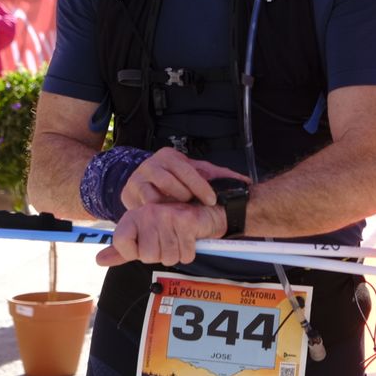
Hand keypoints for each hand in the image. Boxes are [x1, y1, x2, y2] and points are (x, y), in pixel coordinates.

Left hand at [95, 202, 225, 267]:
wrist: (201, 212)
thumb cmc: (169, 228)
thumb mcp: (142, 238)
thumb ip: (121, 251)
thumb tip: (98, 260)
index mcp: (133, 216)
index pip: (122, 245)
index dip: (134, 253)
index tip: (145, 244)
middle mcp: (147, 212)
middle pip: (147, 256)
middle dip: (160, 255)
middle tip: (167, 242)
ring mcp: (167, 215)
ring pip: (167, 256)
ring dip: (176, 254)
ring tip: (178, 240)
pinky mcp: (186, 220)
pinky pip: (184, 254)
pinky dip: (188, 253)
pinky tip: (188, 240)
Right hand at [119, 147, 250, 210]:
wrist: (145, 184)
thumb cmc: (175, 181)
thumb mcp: (196, 175)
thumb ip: (220, 177)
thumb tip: (245, 182)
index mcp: (170, 156)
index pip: (188, 170)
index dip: (201, 186)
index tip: (211, 200)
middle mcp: (152, 164)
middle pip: (169, 181)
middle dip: (184, 196)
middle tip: (193, 208)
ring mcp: (138, 178)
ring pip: (155, 195)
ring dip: (169, 206)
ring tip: (179, 214)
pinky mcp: (129, 193)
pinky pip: (143, 205)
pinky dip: (155, 213)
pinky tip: (165, 218)